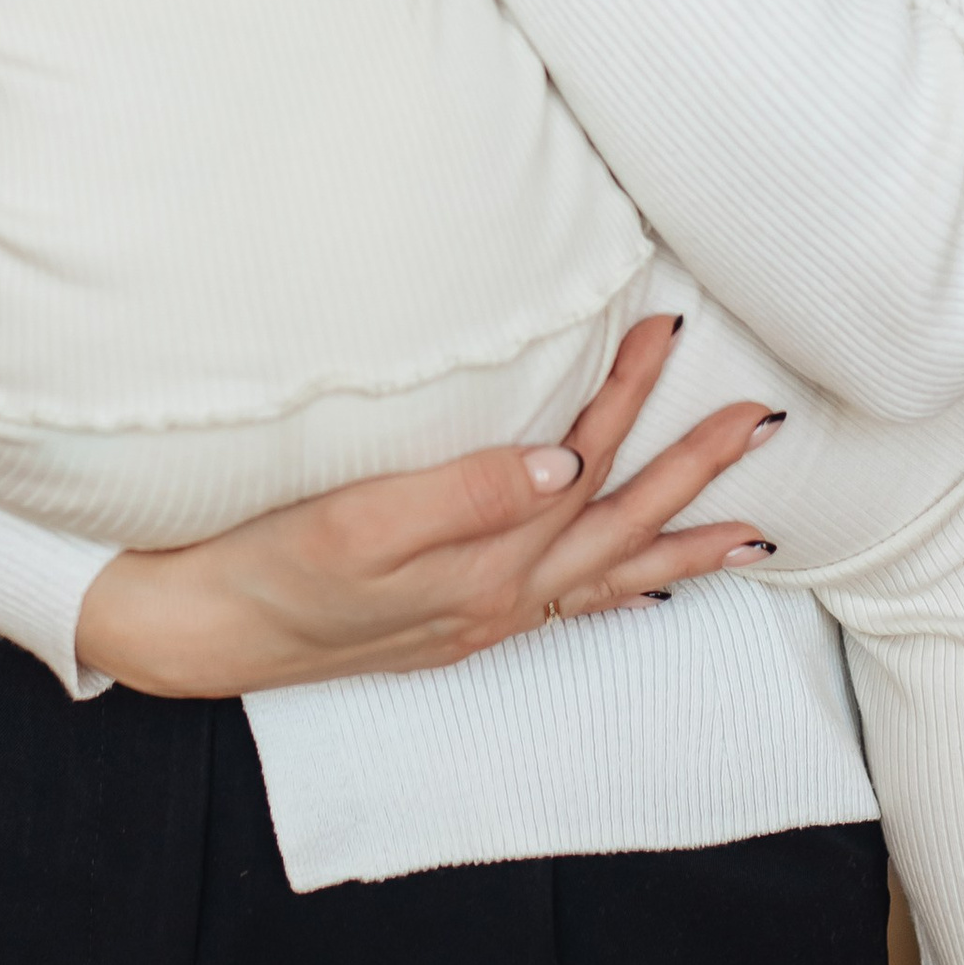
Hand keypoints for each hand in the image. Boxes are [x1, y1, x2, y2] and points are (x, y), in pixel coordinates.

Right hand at [72, 315, 779, 697]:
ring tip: (751, 534)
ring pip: (609, 577)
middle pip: (621, 524)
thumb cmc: (268, 563)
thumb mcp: (356, 522)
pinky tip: (641, 590)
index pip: (583, 465)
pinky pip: (570, 612)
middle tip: (759, 421)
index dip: (629, 395)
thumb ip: (465, 494)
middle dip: (695, 472)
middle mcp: (502, 596)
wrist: (204, 632)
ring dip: (682, 546)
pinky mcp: (459, 625)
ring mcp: (485, 617)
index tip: (667, 332)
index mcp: (485, 561)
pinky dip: (620, 596)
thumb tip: (568, 463)